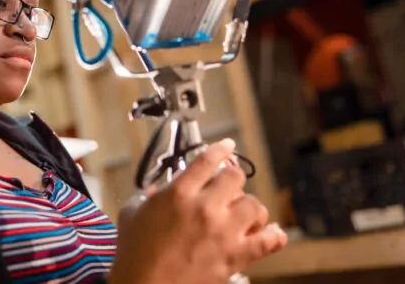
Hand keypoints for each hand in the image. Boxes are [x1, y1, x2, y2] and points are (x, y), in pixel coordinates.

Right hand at [108, 139, 286, 283]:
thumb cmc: (133, 254)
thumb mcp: (131, 214)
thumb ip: (144, 197)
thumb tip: (154, 192)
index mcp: (178, 193)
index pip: (207, 160)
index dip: (221, 149)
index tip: (227, 147)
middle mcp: (205, 208)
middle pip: (235, 178)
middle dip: (231, 179)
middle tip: (227, 187)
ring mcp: (223, 233)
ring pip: (254, 205)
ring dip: (249, 207)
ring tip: (241, 213)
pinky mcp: (235, 257)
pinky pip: (267, 241)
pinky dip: (273, 235)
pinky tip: (273, 232)